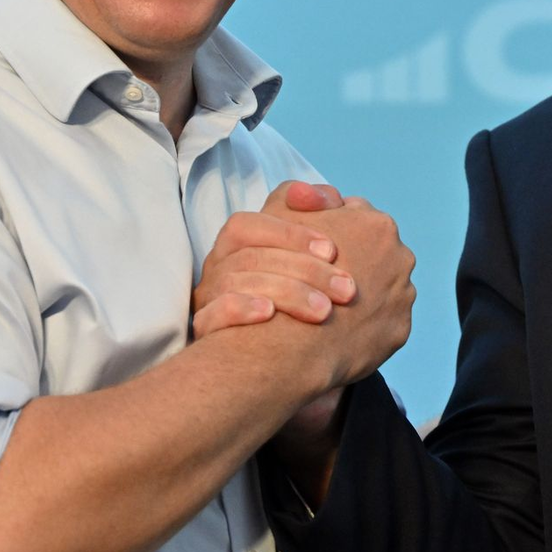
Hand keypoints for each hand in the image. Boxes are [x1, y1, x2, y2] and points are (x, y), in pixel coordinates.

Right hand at [191, 195, 358, 338]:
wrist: (273, 353)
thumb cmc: (298, 287)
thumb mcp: (307, 249)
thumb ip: (318, 213)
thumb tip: (324, 198)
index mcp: (238, 242)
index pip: (251, 224)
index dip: (291, 232)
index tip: (332, 250)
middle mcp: (218, 265)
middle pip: (252, 256)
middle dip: (304, 270)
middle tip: (346, 290)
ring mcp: (207, 296)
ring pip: (234, 283)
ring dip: (285, 293)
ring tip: (324, 311)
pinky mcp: (205, 329)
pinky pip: (210, 315)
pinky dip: (240, 309)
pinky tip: (270, 314)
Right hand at [261, 181, 417, 389]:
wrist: (293, 340)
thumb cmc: (282, 274)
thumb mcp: (277, 216)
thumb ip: (299, 195)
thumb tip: (321, 193)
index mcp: (377, 224)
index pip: (355, 218)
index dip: (330, 231)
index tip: (313, 249)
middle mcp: (400, 256)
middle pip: (374, 252)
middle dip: (353, 260)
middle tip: (322, 277)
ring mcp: (404, 294)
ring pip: (382, 286)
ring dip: (363, 292)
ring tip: (328, 303)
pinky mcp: (400, 328)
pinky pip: (384, 320)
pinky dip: (366, 322)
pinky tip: (340, 327)